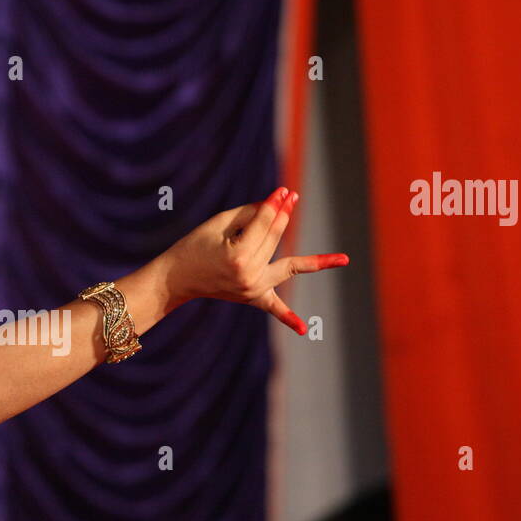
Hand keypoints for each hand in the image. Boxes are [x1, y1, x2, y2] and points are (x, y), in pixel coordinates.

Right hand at [161, 187, 348, 333]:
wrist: (177, 278)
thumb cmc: (195, 245)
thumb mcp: (219, 223)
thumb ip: (251, 214)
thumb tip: (278, 208)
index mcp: (240, 257)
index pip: (265, 225)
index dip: (275, 205)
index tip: (285, 190)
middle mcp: (250, 276)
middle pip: (275, 240)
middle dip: (282, 216)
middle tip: (292, 196)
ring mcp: (252, 291)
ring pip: (287, 267)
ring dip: (314, 263)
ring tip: (343, 259)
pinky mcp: (252, 299)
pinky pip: (274, 308)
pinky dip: (289, 319)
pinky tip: (304, 330)